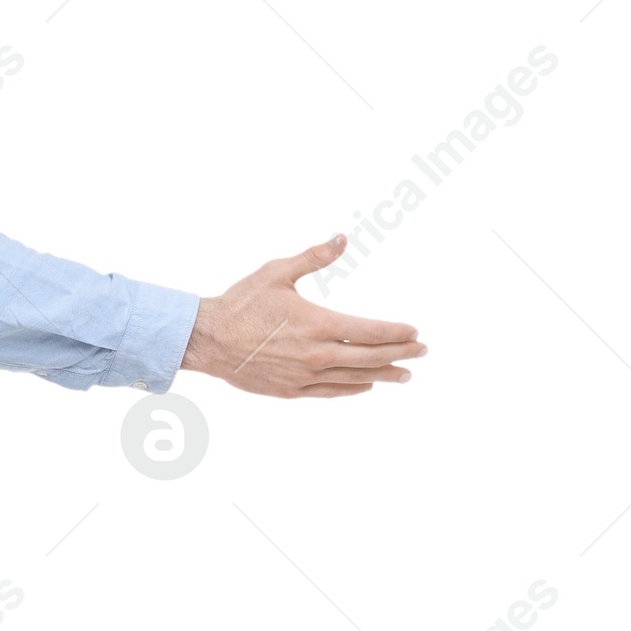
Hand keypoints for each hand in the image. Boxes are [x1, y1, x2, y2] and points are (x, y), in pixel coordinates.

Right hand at [180, 236, 425, 396]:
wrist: (208, 340)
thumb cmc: (241, 303)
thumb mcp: (277, 272)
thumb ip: (314, 257)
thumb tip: (342, 238)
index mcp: (317, 324)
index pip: (370, 332)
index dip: (396, 333)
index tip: (414, 332)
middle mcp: (316, 355)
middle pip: (369, 358)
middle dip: (400, 355)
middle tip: (422, 353)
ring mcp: (304, 376)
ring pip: (354, 379)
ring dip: (383, 376)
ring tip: (405, 375)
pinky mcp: (290, 391)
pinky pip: (329, 393)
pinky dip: (351, 389)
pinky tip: (365, 385)